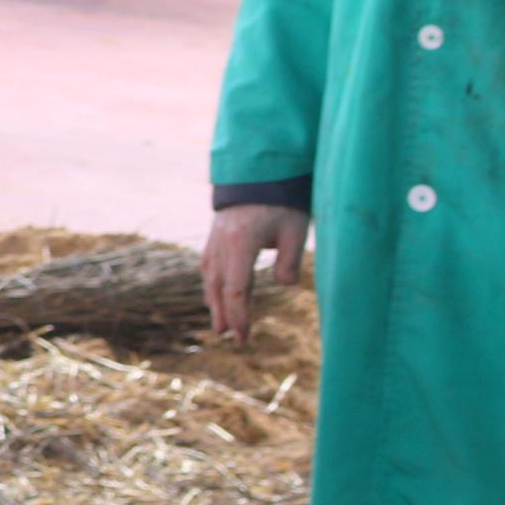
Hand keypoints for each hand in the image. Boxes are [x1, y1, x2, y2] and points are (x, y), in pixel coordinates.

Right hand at [202, 204, 309, 339]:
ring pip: (210, 276)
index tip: (243, 335)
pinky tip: (215, 292)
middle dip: (225, 313)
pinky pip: (208, 263)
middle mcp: (222, 242)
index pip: (236, 289)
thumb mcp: (295, 231)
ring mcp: (215, 236)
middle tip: (230, 336)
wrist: (262, 168)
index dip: (239, 315)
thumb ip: (290, 262)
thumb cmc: (283, 200)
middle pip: (218, 287)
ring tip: (219, 322)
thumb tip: (284, 285)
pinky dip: (211, 282)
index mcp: (241, 243)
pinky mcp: (216, 232)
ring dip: (214, 301)